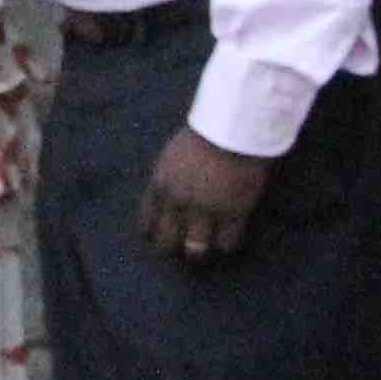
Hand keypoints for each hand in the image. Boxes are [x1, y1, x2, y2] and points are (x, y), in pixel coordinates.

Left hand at [138, 124, 272, 264]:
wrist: (233, 129)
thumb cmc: (205, 133)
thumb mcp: (173, 155)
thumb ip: (168, 178)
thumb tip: (167, 195)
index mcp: (160, 186)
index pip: (147, 222)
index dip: (152, 233)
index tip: (157, 238)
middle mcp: (177, 203)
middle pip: (167, 242)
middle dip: (173, 247)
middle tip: (182, 247)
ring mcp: (205, 211)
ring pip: (195, 249)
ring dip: (199, 250)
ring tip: (206, 247)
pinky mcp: (233, 215)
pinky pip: (226, 243)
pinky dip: (227, 243)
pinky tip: (229, 237)